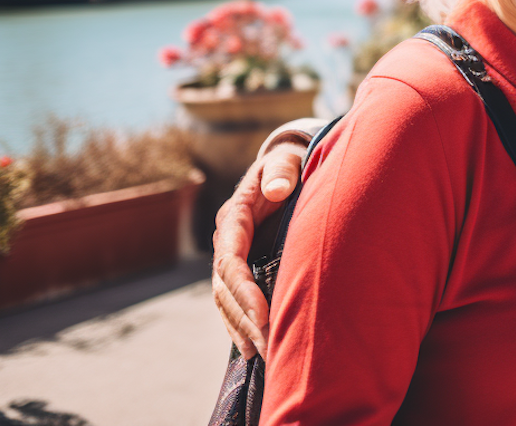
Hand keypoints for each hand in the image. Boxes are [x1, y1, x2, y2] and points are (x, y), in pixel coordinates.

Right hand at [211, 139, 307, 359]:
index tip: (263, 316)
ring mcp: (231, 255)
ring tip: (263, 356)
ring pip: (225, 299)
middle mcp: (227, 239)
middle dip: (246, 318)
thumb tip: (278, 188)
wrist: (284, 168)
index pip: (231, 259)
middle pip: (226, 287)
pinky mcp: (241, 267)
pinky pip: (231, 301)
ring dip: (242, 328)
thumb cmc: (289, 164)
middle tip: (270, 346)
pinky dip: (239, 325)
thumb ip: (282, 171)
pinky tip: (251, 349)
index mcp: (235, 216)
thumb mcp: (286, 160)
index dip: (244, 290)